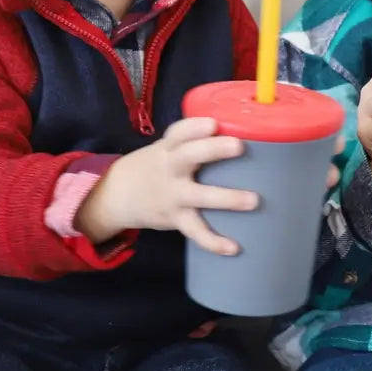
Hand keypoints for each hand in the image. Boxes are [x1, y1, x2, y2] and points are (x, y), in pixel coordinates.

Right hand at [75, 117, 256, 255]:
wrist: (117, 195)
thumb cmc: (155, 166)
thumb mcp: (165, 149)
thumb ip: (192, 142)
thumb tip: (237, 130)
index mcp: (168, 147)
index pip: (179, 133)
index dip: (195, 127)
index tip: (213, 123)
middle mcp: (170, 168)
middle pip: (189, 156)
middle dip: (213, 150)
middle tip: (239, 146)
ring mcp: (173, 195)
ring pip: (198, 196)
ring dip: (226, 198)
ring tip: (254, 200)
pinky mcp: (175, 218)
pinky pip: (195, 231)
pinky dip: (213, 241)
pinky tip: (233, 247)